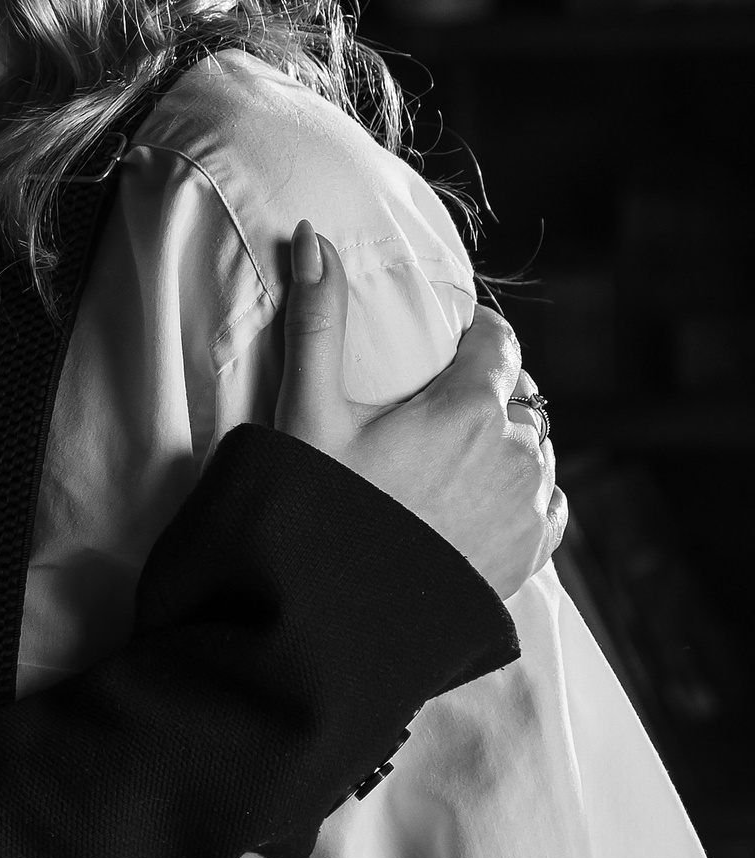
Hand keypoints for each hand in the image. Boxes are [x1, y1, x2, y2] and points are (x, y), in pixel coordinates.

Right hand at [275, 221, 564, 599]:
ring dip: (507, 444)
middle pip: (518, 395)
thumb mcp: (307, 413)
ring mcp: (528, 505)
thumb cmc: (316, 511)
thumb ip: (317, 320)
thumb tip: (314, 237)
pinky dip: (526, 494)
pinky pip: (550, 503)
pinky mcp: (531, 553)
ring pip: (536, 449)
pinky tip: (484, 504)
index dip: (472, 338)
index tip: (447, 347)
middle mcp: (514, 451)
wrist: (335, 619)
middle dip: (487, 393)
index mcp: (467, 407)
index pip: (497, 342)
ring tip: (456, 461)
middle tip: (436, 413)